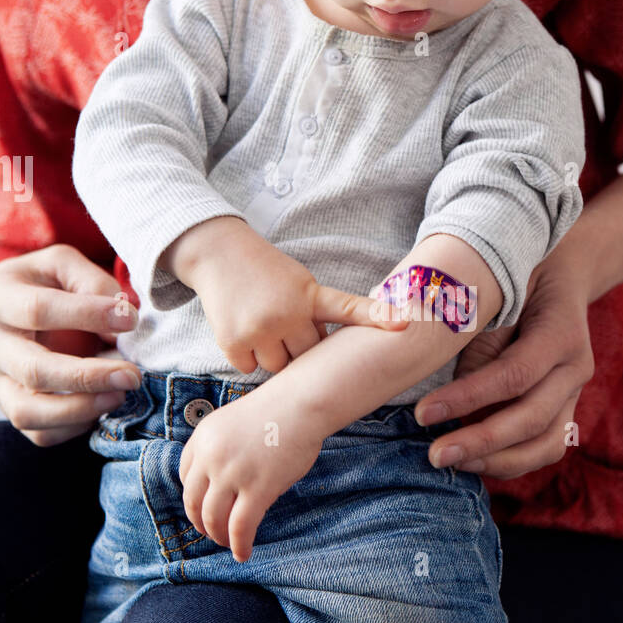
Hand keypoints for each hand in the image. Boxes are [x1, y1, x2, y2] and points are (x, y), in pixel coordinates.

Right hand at [0, 245, 141, 445]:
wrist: (5, 306)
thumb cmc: (40, 283)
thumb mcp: (60, 265)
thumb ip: (90, 282)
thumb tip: (122, 315)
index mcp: (0, 299)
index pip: (39, 310)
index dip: (87, 315)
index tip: (130, 320)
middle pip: (33, 370)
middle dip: (88, 377)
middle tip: (132, 375)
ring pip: (28, 411)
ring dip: (80, 409)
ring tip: (119, 395)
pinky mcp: (10, 405)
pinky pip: (37, 432)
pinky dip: (73, 428)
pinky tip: (99, 406)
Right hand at [171, 219, 406, 373]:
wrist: (218, 253)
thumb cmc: (266, 271)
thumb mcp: (300, 282)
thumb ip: (317, 313)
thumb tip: (327, 353)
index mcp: (310, 296)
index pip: (349, 309)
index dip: (379, 317)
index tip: (405, 323)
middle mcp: (287, 314)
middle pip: (308, 356)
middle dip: (299, 346)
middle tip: (283, 323)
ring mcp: (260, 330)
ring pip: (279, 368)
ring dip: (272, 354)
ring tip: (262, 325)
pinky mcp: (234, 342)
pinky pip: (251, 369)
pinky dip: (247, 356)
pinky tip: (243, 330)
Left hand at [178, 383, 324, 561]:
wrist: (302, 403)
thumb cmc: (276, 411)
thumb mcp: (233, 423)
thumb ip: (221, 450)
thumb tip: (222, 486)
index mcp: (202, 438)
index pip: (185, 478)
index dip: (194, 498)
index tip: (205, 508)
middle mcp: (211, 457)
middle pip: (193, 502)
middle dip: (201, 523)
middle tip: (212, 532)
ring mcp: (233, 474)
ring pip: (213, 518)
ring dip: (218, 536)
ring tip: (228, 544)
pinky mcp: (258, 489)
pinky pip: (240, 527)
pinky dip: (239, 545)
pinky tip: (244, 553)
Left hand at [413, 252, 594, 478]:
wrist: (558, 276)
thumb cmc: (515, 281)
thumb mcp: (493, 295)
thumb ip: (474, 341)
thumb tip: (441, 393)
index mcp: (562, 332)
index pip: (515, 375)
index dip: (468, 398)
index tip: (422, 414)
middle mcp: (576, 367)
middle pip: (534, 418)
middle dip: (481, 442)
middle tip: (435, 454)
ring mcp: (575, 392)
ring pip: (548, 445)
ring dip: (498, 461)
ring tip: (453, 463)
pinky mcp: (566, 410)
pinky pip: (545, 448)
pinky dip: (510, 461)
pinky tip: (473, 461)